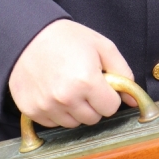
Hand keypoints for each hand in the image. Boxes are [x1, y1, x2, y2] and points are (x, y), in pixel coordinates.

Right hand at [9, 19, 134, 128]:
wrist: (26, 35)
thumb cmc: (66, 38)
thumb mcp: (101, 46)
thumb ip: (122, 72)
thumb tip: (132, 99)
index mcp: (86, 81)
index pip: (111, 108)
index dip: (109, 95)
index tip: (101, 84)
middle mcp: (66, 98)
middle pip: (93, 118)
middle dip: (94, 104)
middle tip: (84, 83)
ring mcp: (47, 106)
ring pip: (74, 123)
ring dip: (75, 110)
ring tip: (68, 86)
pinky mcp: (32, 111)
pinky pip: (54, 123)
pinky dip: (57, 112)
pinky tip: (53, 92)